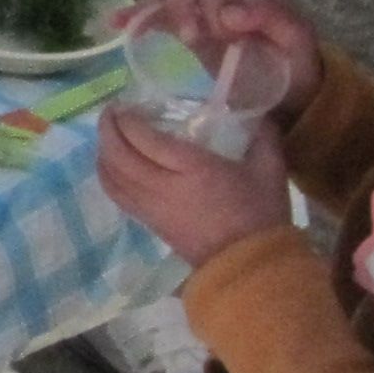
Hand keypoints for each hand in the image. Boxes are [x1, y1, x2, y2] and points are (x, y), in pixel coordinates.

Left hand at [97, 104, 298, 268]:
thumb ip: (263, 135)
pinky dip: (109, 177)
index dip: (127, 120)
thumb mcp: (270, 169)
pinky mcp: (151, 224)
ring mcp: (153, 208)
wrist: (250, 267)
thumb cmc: (261, 215)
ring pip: (113, 178)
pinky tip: (113, 167)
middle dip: (108, 131)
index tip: (125, 105)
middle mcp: (164, 187)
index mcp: (193, 169)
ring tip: (108, 135)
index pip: (145, 139)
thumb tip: (258, 110)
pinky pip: (119, 196)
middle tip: (109, 113)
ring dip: (104, 153)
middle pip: (120, 156)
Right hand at [123, 0, 321, 124]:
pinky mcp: (185, 30)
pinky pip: (155, 13)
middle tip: (190, 41)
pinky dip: (135, 14)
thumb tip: (229, 13)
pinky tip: (116, 24)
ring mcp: (201, 12)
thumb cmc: (297, 71)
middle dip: (181, 7)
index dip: (211, 6)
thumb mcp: (300, 45)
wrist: (292, 97)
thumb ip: (273, 19)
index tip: (220, 36)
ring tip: (142, 30)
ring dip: (154, 8)